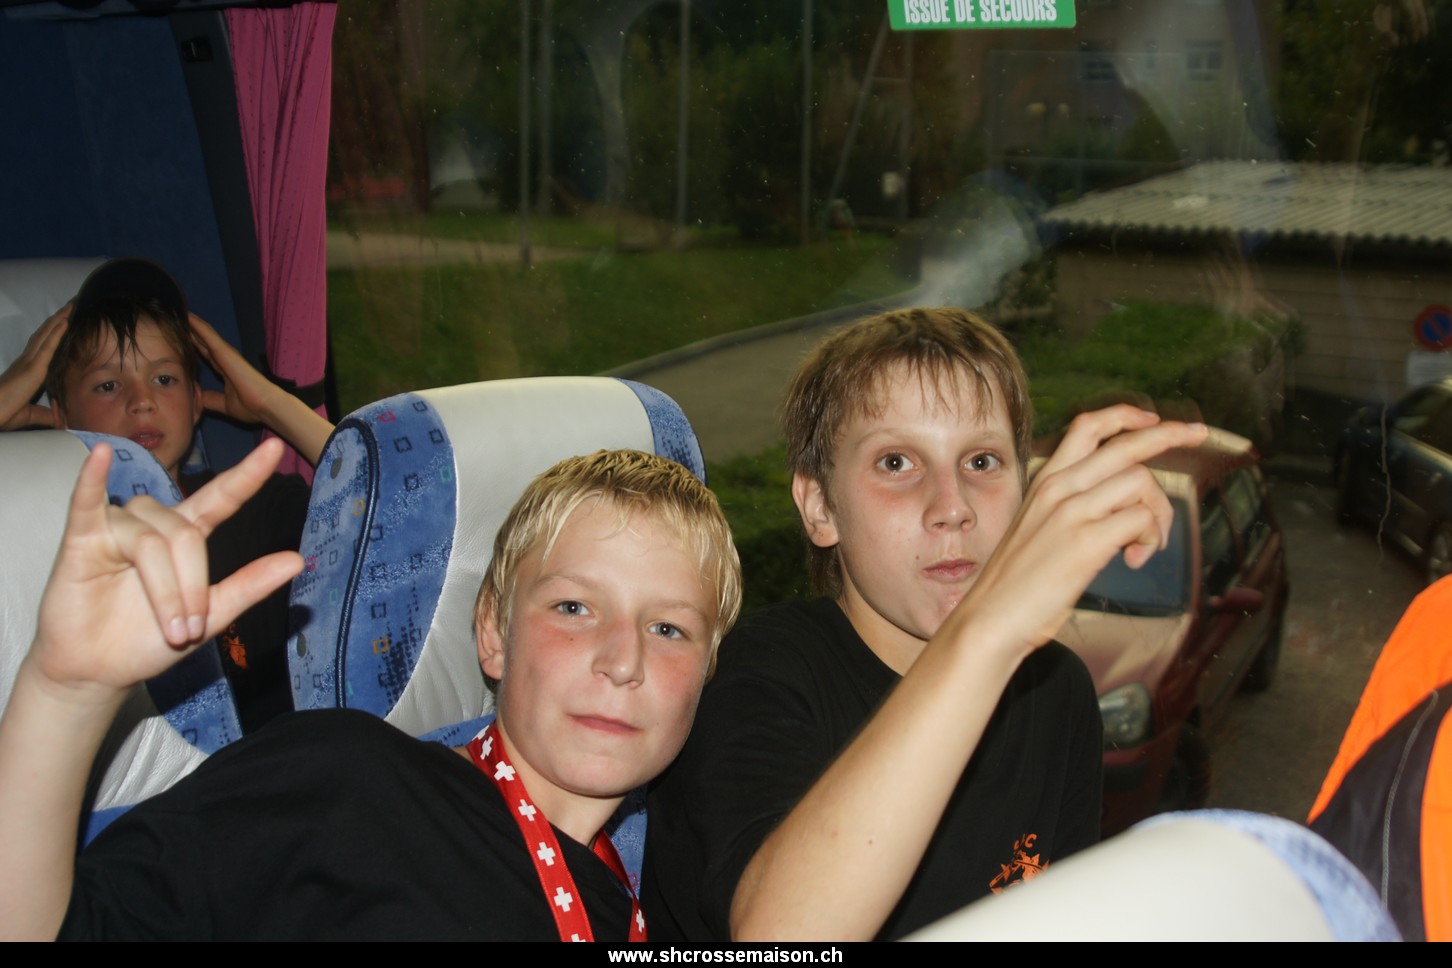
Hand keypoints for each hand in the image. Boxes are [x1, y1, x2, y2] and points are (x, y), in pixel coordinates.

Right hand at [0, 304, 67, 430]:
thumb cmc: (4, 413)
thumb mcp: (30, 414)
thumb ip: (46, 414)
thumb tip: (61, 421)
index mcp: (25, 370)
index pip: (42, 347)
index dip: (51, 334)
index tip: (62, 322)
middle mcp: (26, 362)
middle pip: (44, 336)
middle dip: (56, 321)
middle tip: (69, 307)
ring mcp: (29, 363)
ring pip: (46, 335)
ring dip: (58, 320)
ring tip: (70, 307)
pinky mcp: (32, 368)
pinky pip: (47, 346)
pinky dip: (56, 332)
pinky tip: (65, 322)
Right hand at [29, 438, 302, 706]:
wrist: (100, 672)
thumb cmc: (150, 640)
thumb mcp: (212, 616)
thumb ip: (249, 585)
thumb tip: (298, 560)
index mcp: (187, 536)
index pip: (222, 497)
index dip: (248, 475)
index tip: (276, 448)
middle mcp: (153, 524)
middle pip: (186, 536)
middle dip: (192, 588)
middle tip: (189, 630)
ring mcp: (117, 527)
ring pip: (152, 542)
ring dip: (164, 591)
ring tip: (169, 629)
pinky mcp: (80, 539)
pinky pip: (86, 502)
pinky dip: (92, 479)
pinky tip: (99, 456)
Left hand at [190, 313, 277, 426]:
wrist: (265, 406)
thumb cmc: (251, 407)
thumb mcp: (223, 404)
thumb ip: (210, 399)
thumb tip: (196, 398)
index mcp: (225, 371)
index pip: (206, 354)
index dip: (194, 345)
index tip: (181, 338)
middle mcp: (224, 359)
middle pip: (204, 341)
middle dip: (191, 331)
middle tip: (176, 319)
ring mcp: (225, 353)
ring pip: (205, 334)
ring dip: (192, 324)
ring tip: (179, 312)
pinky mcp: (224, 351)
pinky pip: (208, 335)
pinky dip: (197, 325)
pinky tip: (187, 316)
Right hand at [949, 406, 1208, 655]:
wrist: (990, 618)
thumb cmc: (1016, 584)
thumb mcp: (1037, 528)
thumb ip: (1072, 507)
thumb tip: (1124, 506)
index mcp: (1045, 481)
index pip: (1087, 427)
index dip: (1124, 416)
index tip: (1152, 418)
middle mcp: (1059, 488)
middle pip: (1126, 444)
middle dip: (1170, 434)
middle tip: (1200, 433)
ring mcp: (1072, 513)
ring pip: (1141, 484)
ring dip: (1158, 516)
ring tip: (1144, 547)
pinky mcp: (1086, 542)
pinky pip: (1141, 520)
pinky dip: (1149, 540)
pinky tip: (1133, 560)